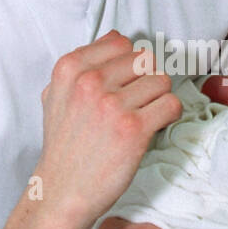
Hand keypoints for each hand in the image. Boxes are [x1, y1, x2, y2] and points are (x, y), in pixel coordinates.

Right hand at [35, 30, 181, 227]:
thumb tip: (115, 38)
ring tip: (144, 116)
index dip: (130, 63)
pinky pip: (170, 104)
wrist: (62, 190)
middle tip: (138, 103)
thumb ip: (82, 64)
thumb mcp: (57, 94)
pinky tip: (154, 126)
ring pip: (161, 80)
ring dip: (158, 98)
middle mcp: (90, 82)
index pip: (121, 43)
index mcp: (70, 68)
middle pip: (145, 59)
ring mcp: (112, 105)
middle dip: (146, 80)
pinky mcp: (133, 128)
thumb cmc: (64, 145)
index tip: (128, 82)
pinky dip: (169, 115)